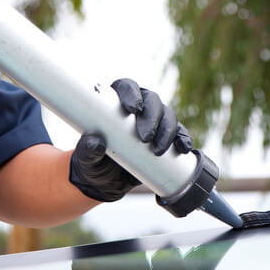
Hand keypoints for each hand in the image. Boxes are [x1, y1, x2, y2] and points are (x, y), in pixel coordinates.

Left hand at [69, 78, 193, 201]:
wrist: (106, 181)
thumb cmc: (92, 163)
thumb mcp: (86, 159)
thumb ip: (86, 152)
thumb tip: (96, 142)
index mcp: (115, 103)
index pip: (126, 87)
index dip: (132, 94)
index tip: (133, 109)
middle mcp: (138, 108)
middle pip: (151, 101)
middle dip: (152, 117)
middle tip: (145, 138)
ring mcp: (153, 122)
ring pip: (167, 116)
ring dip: (167, 130)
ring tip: (158, 150)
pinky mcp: (164, 137)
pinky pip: (179, 133)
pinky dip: (182, 139)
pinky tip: (183, 148)